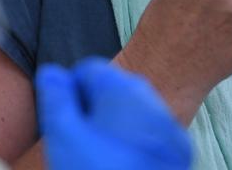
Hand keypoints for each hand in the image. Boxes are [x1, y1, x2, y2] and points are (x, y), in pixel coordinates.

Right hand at [37, 58, 191, 169]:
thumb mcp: (63, 136)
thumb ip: (55, 97)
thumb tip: (52, 72)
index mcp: (124, 90)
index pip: (90, 71)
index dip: (69, 94)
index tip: (64, 122)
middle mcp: (152, 101)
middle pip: (114, 90)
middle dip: (93, 110)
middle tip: (79, 142)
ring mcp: (170, 129)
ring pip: (135, 113)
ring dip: (114, 126)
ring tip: (98, 156)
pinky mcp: (179, 153)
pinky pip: (153, 135)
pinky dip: (135, 143)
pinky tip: (119, 164)